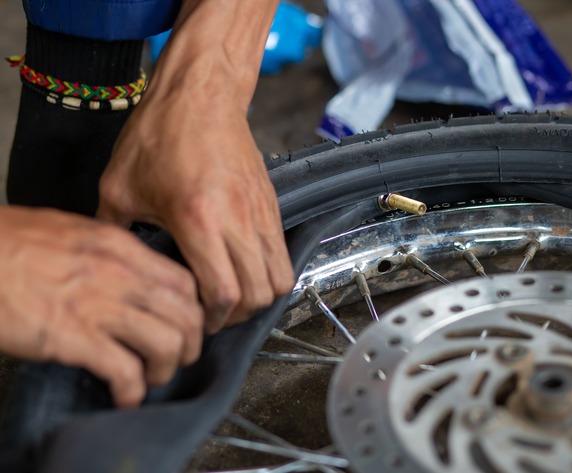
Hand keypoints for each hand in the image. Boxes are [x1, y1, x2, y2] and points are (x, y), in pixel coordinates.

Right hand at [0, 207, 202, 406]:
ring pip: (167, 342)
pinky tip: (124, 396)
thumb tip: (129, 274)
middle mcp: (118, 273)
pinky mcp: (70, 336)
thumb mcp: (68, 232)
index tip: (187, 326)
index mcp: (118, 246)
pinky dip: (132, 391)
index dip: (193, 310)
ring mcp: (96, 304)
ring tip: (150, 378)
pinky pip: (125, 370)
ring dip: (165, 369)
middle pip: (185, 314)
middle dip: (189, 344)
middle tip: (177, 358)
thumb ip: (106, 252)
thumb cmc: (6, 243)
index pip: (183, 281)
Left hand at [98, 105, 293, 332]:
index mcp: (198, 219)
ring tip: (233, 293)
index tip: (195, 319)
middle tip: (213, 313)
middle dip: (237, 316)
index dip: (212, 319)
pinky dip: (269, 271)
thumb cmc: (161, 134)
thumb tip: (115, 261)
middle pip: (258, 295)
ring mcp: (260, 212)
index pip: (225, 294)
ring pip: (280, 278)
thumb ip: (115, 231)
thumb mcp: (119, 186)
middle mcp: (238, 220)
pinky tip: (243, 266)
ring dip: (258, 296)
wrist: (201, 95)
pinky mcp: (271, 204)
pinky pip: (283, 253)